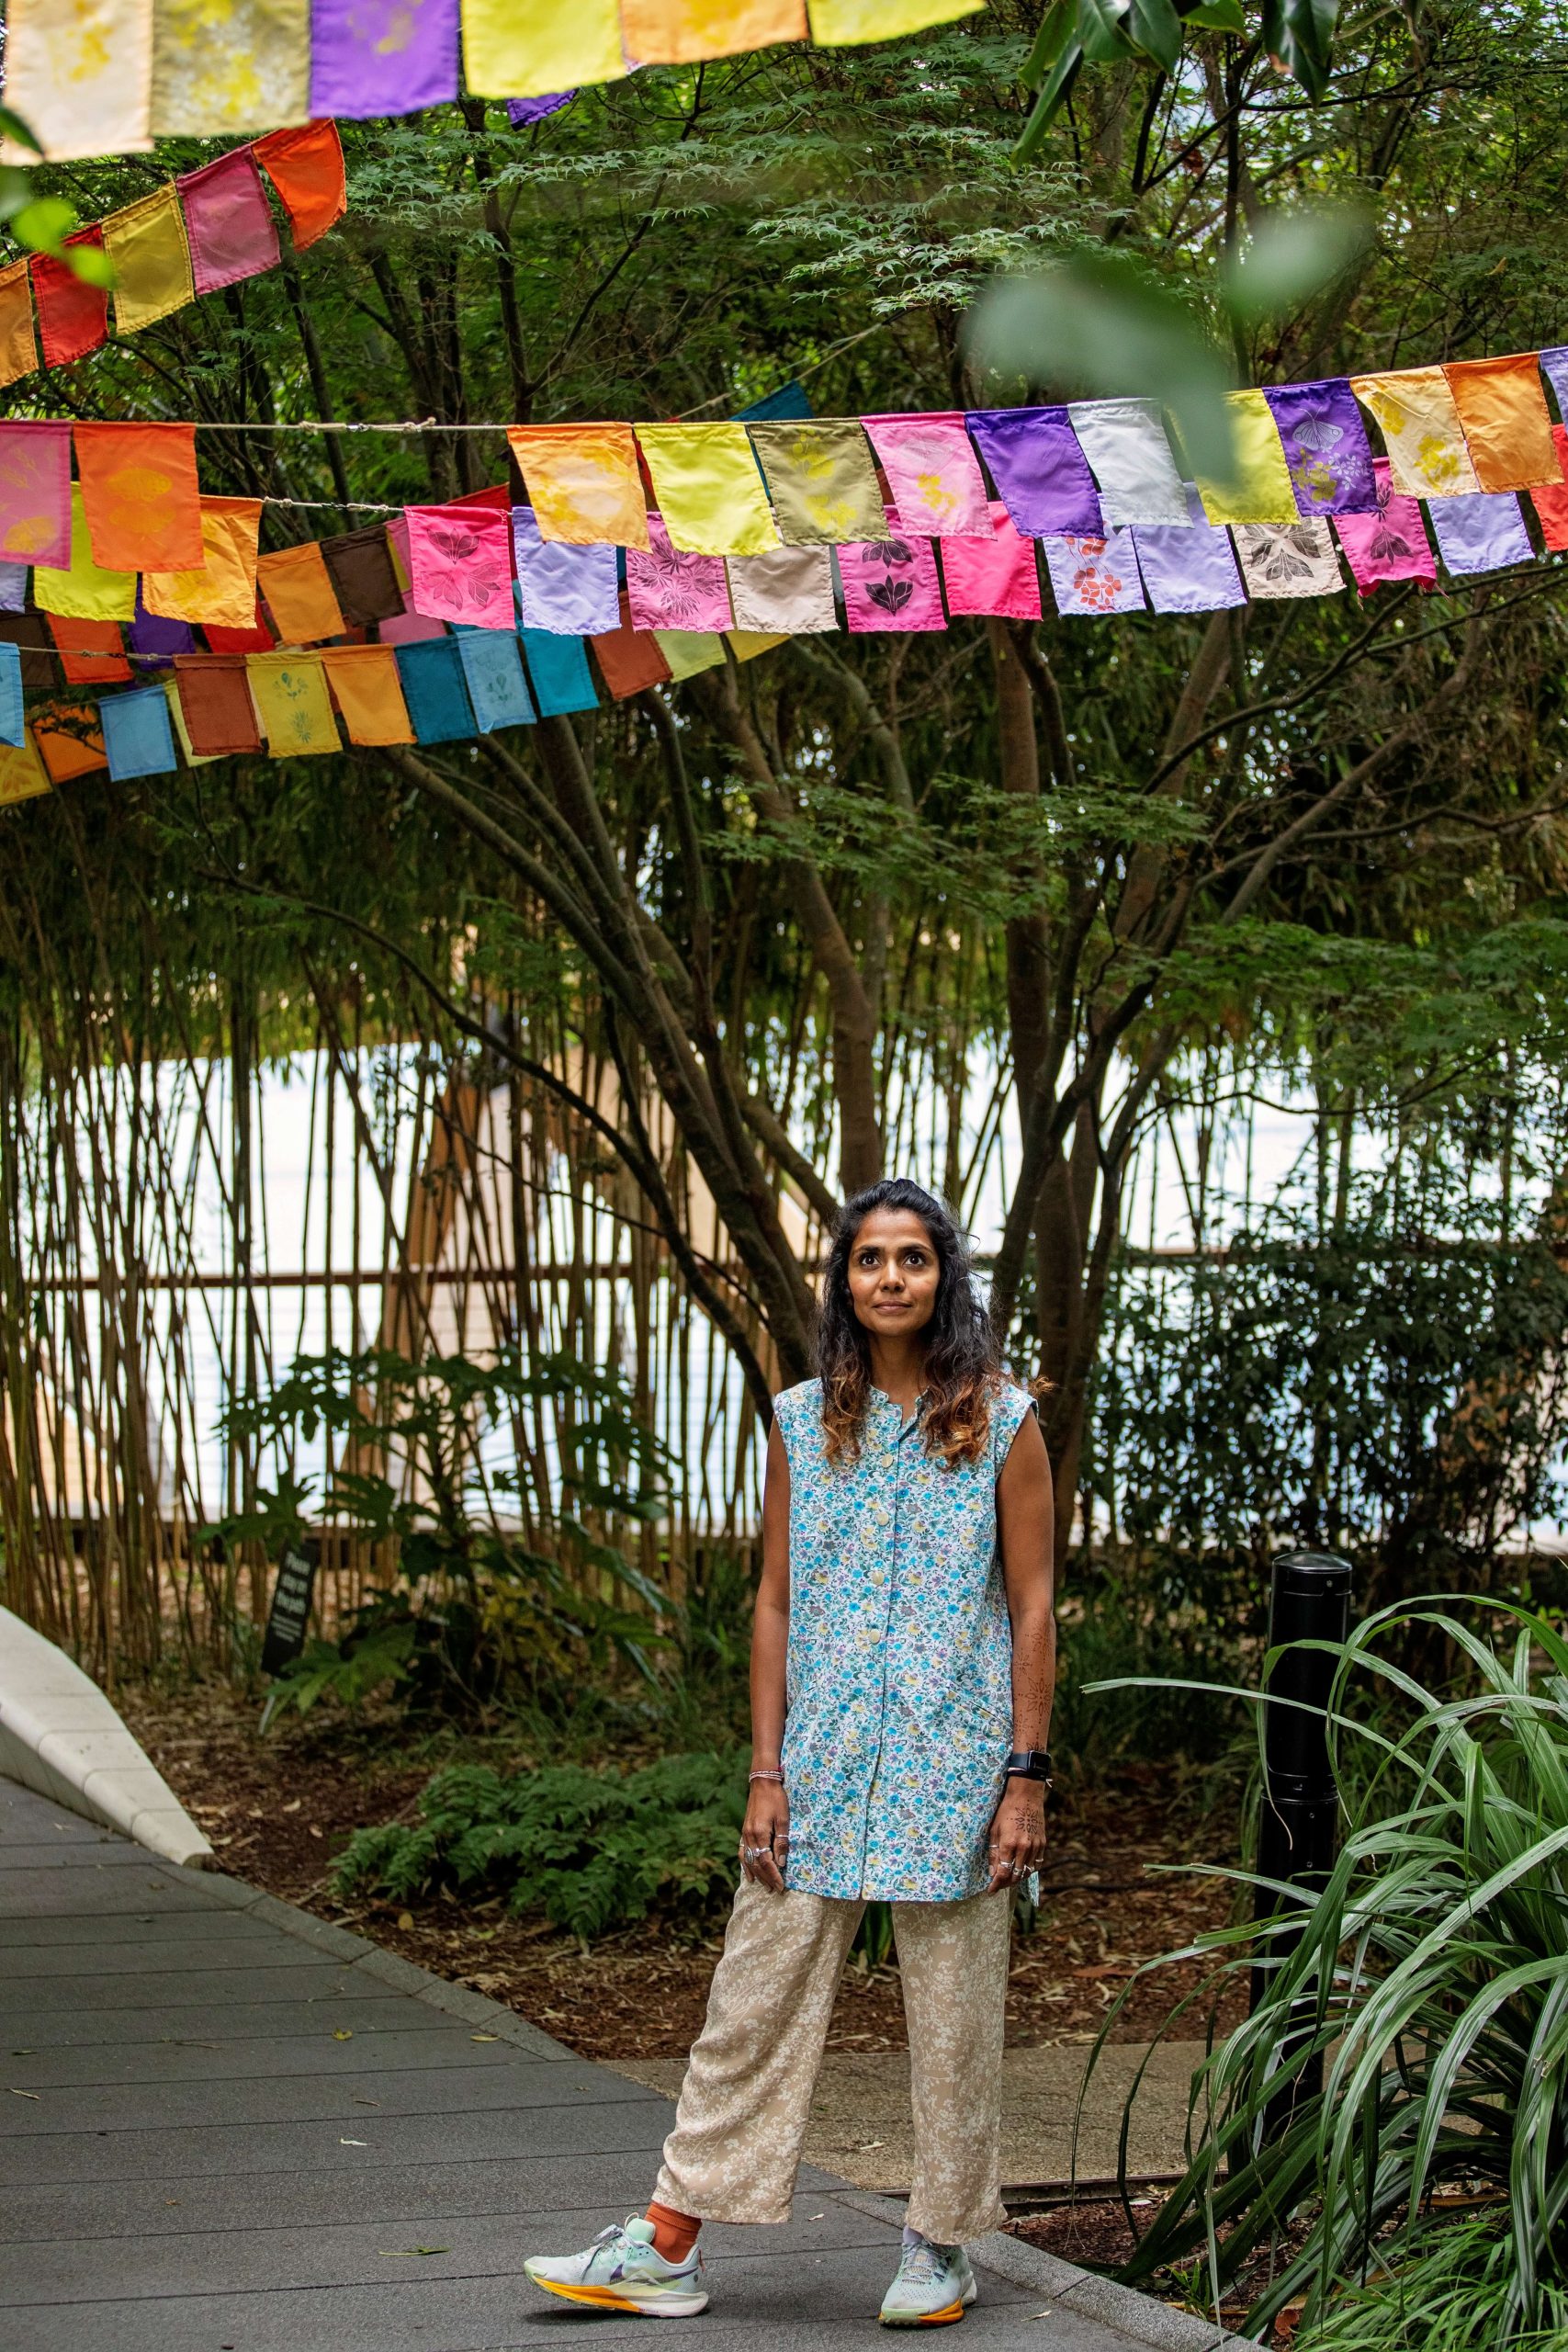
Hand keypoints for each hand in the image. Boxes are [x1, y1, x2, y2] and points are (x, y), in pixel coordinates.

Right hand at [739, 1781, 789, 1892]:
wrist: (763, 1783)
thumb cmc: (776, 1799)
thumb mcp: (783, 1819)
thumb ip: (781, 1842)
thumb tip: (781, 1863)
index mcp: (759, 1833)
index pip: (766, 1861)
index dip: (773, 1875)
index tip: (781, 1886)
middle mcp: (749, 1836)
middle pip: (756, 1864)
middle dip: (766, 1878)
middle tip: (775, 1890)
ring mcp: (744, 1834)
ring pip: (748, 1860)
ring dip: (757, 1875)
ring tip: (765, 1886)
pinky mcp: (744, 1831)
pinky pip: (742, 1853)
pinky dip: (745, 1865)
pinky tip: (749, 1874)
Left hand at [985, 1777, 1046, 1894]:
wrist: (1026, 1797)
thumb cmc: (1006, 1811)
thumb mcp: (994, 1830)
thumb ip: (993, 1853)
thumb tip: (992, 1873)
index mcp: (1008, 1844)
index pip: (1002, 1873)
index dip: (996, 1885)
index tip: (990, 1891)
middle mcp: (1023, 1848)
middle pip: (1016, 1876)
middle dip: (1006, 1883)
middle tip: (998, 1885)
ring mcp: (1035, 1847)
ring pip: (1027, 1872)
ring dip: (1018, 1878)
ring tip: (1009, 1879)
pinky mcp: (1042, 1844)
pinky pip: (1037, 1864)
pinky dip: (1030, 1870)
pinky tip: (1023, 1869)